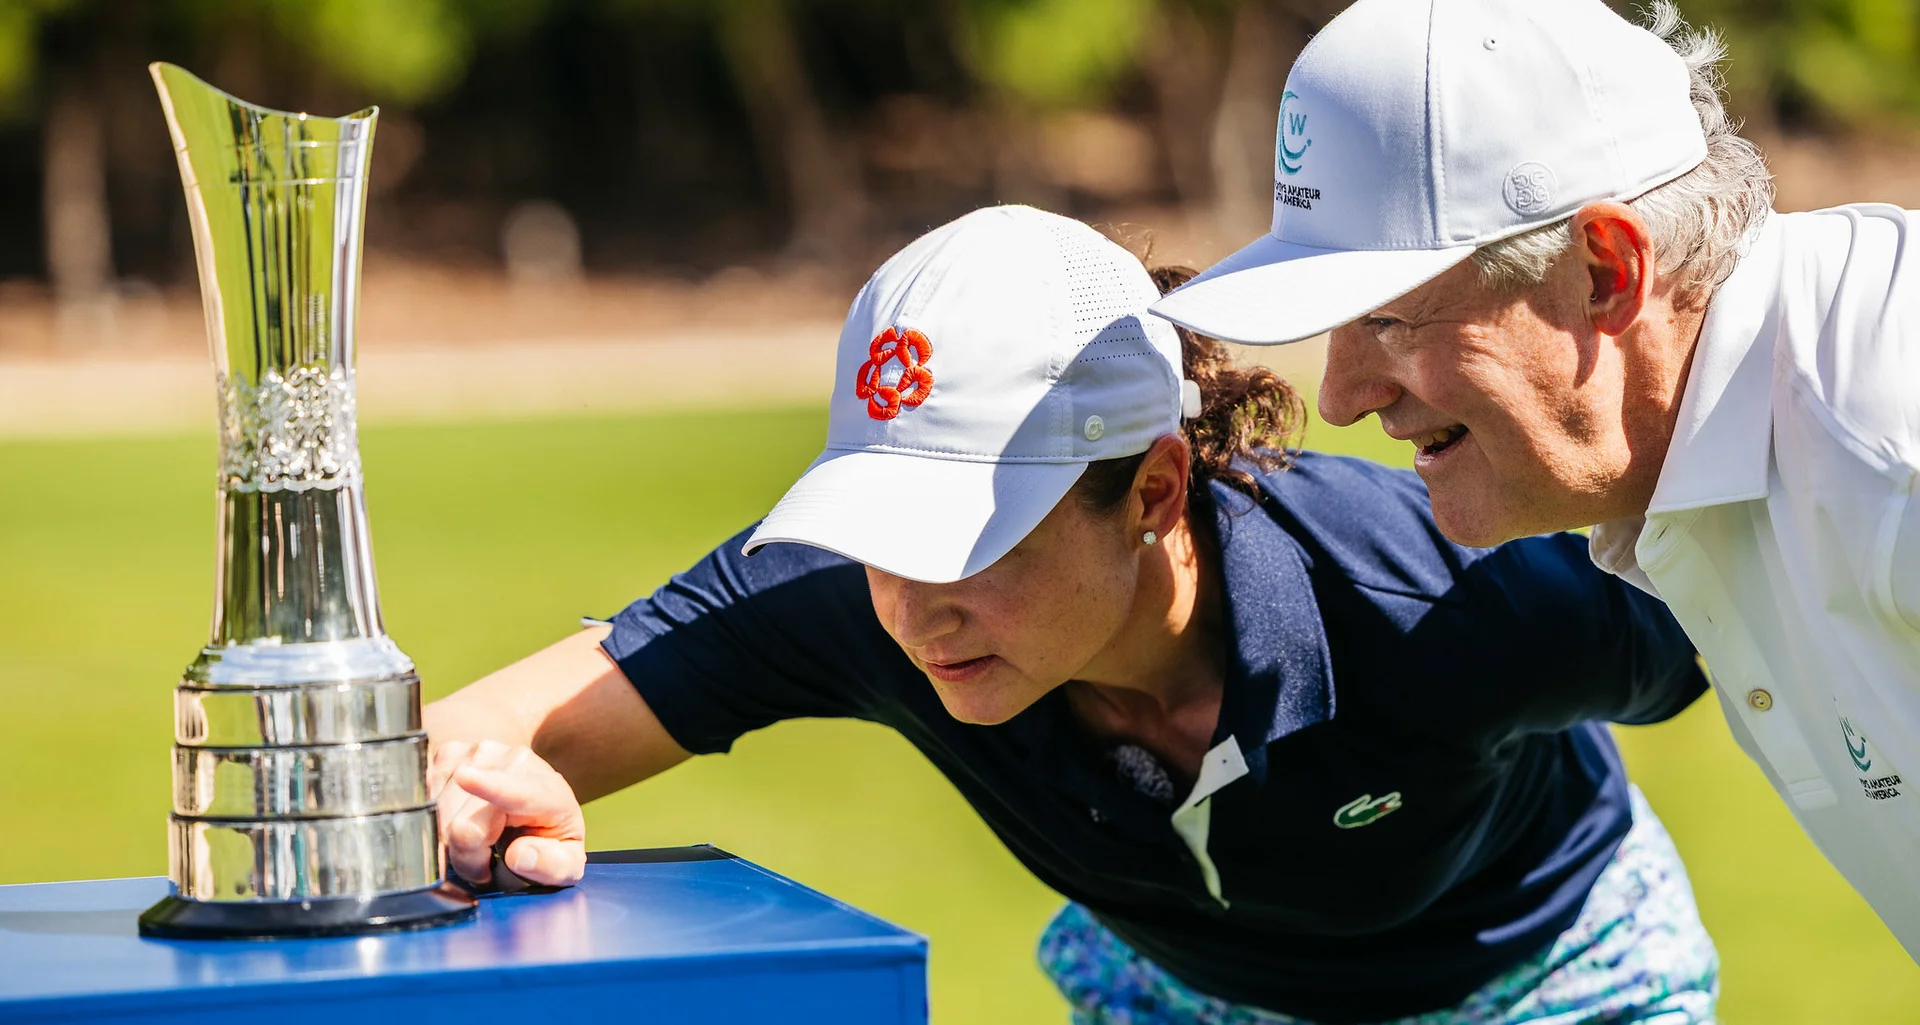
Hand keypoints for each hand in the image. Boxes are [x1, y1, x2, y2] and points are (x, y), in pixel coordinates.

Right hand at [431, 739, 587, 887]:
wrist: (534, 791)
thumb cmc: (548, 833)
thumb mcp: (567, 861)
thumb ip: (551, 866)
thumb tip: (519, 856)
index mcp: (547, 791)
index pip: (515, 791)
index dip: (489, 786)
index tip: (465, 776)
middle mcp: (512, 762)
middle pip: (461, 826)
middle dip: (467, 859)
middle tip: (487, 863)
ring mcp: (478, 753)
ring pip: (436, 817)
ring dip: (450, 841)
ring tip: (479, 839)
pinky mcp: (449, 754)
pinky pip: (423, 802)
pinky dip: (436, 821)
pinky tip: (460, 818)